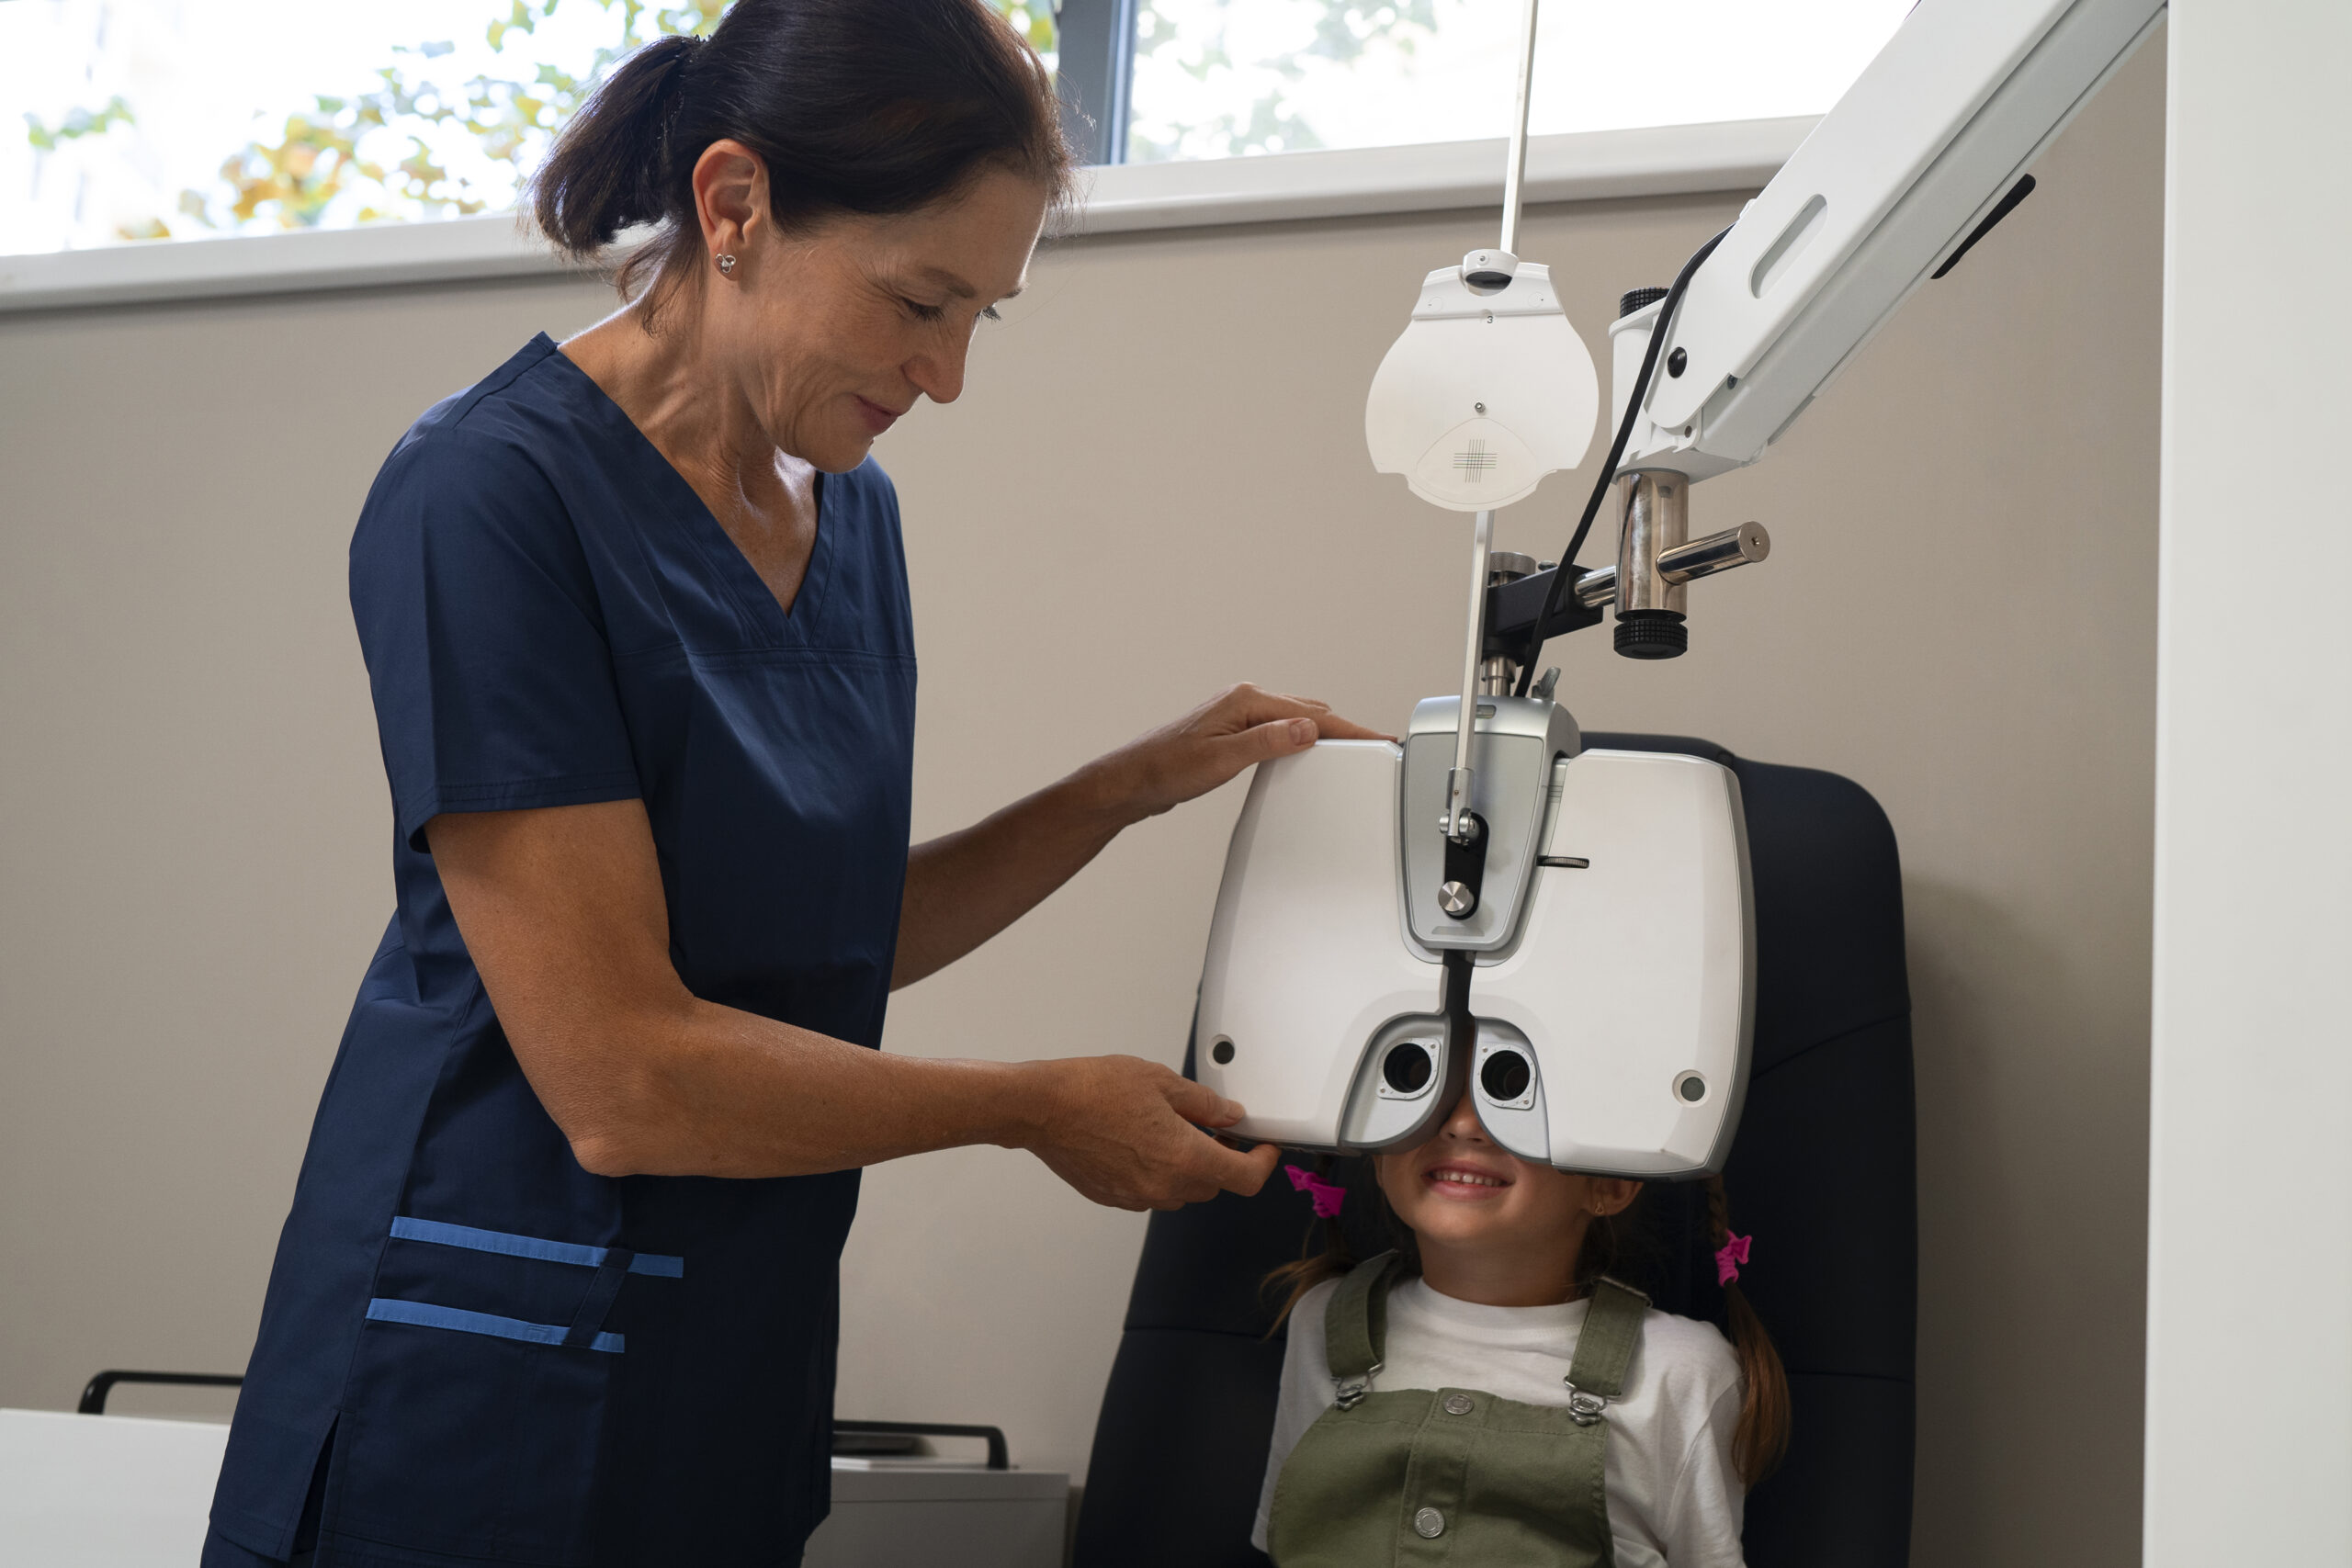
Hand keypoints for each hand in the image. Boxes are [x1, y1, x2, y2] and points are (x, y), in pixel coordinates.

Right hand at [1017, 1055, 1282, 1210]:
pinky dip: (1156, 1172)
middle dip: (1219, 1159)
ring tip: (1168, 1129)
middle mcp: (1163, 1186)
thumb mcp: (1161, 1081)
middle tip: (1213, 1128)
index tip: (1263, 1149)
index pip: (1244, 1179)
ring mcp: (1136, 1197)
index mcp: (1184, 1157)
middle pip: (1213, 1185)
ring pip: (1180, 1190)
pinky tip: (1139, 1141)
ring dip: (1186, 1167)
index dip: (1263, 1164)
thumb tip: (1229, 1116)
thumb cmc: (1094, 1089)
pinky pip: (1149, 1191)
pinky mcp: (1113, 1198)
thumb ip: (1204, 1104)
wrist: (1042, 1108)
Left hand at [1091, 683, 1391, 822]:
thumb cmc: (1166, 769)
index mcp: (1246, 700)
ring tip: (1350, 751)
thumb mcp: (1223, 759)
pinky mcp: (1233, 733)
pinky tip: (1306, 754)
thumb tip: (1308, 729)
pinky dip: (1299, 740)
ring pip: (1294, 720)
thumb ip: (1268, 742)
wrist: (1132, 781)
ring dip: (1321, 735)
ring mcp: (1238, 716)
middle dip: (1342, 730)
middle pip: (1309, 712)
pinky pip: (1278, 731)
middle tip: (1373, 748)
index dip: (1348, 730)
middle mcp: (1244, 701)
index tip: (1376, 739)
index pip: (1311, 715)